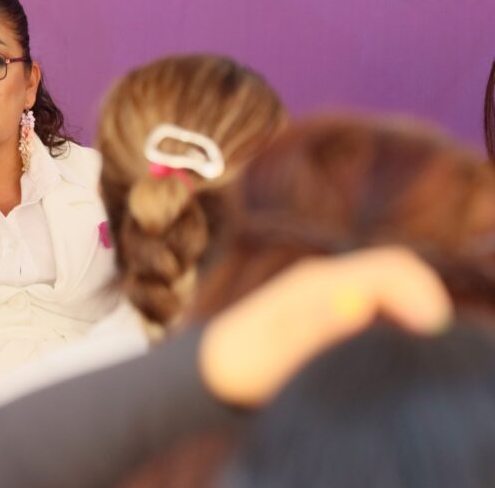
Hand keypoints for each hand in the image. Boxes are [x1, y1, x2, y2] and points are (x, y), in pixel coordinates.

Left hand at [199, 246, 450, 406]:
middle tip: (433, 341)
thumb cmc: (240, 366)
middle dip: (422, 297)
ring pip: (384, 282)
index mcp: (315, 283)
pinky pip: (372, 298)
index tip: (431, 329)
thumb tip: (361, 303)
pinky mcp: (323, 306)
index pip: (386, 269)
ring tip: (420, 344)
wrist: (205, 369)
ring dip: (410, 304)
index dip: (418, 293)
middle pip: (391, 270)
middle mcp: (321, 278)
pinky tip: (396, 345)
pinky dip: (395, 314)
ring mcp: (322, 290)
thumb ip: (317, 325)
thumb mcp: (275, 351)